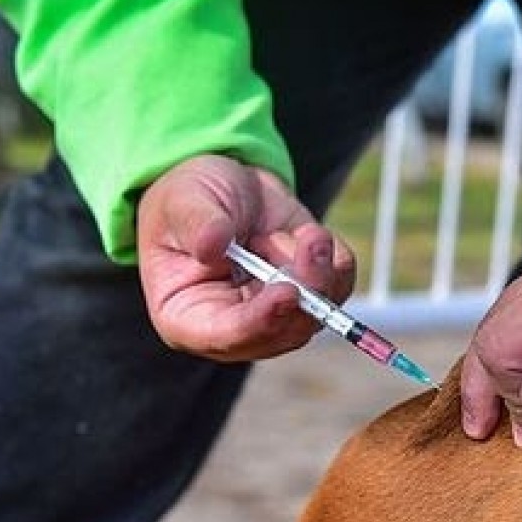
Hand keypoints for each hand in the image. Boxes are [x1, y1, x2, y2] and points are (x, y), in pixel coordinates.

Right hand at [136, 154, 355, 360]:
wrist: (230, 185)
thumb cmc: (191, 199)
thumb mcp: (183, 200)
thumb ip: (196, 224)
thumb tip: (212, 246)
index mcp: (186, 316)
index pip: (224, 336)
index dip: (259, 321)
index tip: (287, 293)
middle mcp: (234, 327)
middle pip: (280, 334)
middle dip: (305, 291)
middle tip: (312, 242)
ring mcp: (275, 316)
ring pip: (315, 315)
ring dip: (318, 267)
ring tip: (301, 231)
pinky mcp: (308, 298)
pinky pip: (338, 289)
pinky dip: (334, 260)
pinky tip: (308, 235)